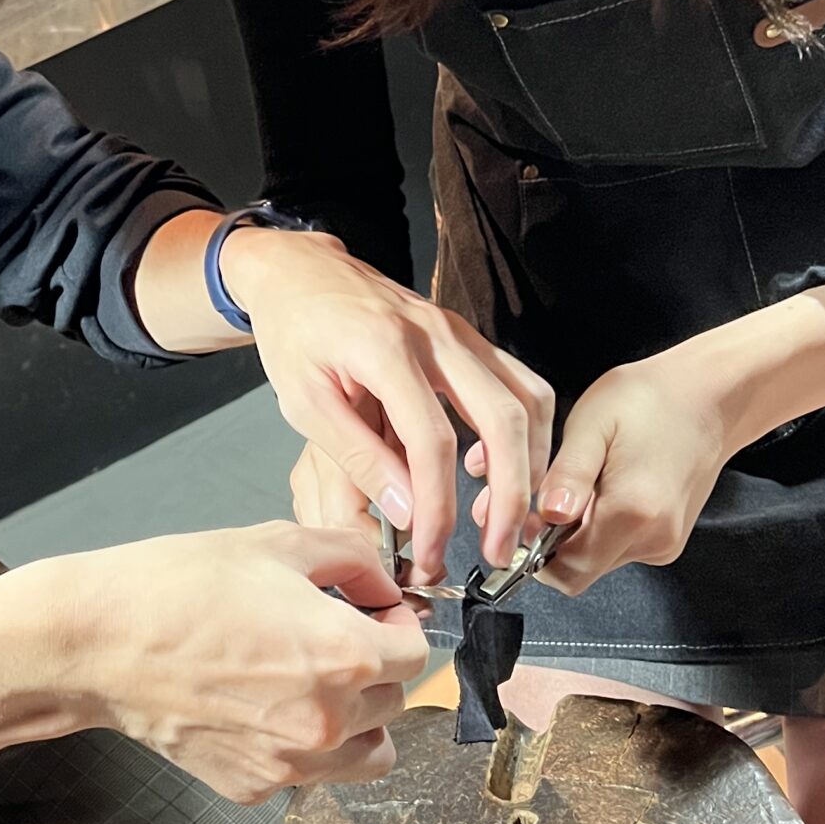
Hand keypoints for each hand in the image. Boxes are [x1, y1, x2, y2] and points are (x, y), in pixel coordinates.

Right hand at [32, 521, 429, 803]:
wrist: (99, 643)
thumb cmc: (178, 587)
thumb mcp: (277, 543)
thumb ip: (354, 561)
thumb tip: (385, 589)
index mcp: (345, 656)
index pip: (417, 655)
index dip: (398, 625)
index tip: (373, 613)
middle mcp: (328, 720)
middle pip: (394, 701)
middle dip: (374, 666)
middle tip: (329, 636)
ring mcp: (291, 762)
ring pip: (367, 752)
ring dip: (357, 718)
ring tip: (312, 681)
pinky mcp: (254, 787)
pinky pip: (309, 771)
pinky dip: (303, 744)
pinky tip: (262, 704)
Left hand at [219, 228, 554, 580]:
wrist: (300, 272)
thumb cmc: (294, 331)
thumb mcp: (305, 402)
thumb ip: (358, 458)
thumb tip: (406, 514)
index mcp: (385, 350)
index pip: (432, 442)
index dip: (439, 506)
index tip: (433, 551)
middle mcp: (436, 336)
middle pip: (503, 419)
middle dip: (510, 495)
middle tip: (500, 550)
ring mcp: (459, 332)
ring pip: (528, 399)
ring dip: (530, 465)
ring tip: (507, 517)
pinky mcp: (468, 338)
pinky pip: (520, 384)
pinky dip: (523, 432)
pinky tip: (491, 466)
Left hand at [531, 349, 730, 594]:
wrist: (709, 397)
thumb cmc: (652, 400)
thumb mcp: (592, 422)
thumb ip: (567, 474)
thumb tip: (546, 516)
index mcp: (632, 511)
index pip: (567, 571)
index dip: (535, 551)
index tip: (527, 516)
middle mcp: (653, 538)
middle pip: (581, 570)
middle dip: (553, 542)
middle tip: (553, 494)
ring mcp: (664, 543)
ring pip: (598, 560)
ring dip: (578, 533)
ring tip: (584, 484)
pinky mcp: (668, 540)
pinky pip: (618, 548)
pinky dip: (601, 527)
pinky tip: (606, 489)